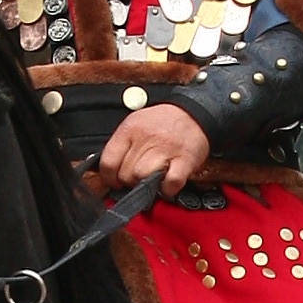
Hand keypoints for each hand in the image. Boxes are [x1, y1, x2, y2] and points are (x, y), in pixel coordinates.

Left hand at [94, 102, 210, 193]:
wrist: (194, 113)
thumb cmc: (163, 122)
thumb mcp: (136, 124)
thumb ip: (123, 146)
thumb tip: (109, 172)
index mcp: (130, 129)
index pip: (108, 161)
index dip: (109, 178)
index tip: (115, 182)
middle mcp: (147, 138)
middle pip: (125, 173)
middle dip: (130, 181)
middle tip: (138, 177)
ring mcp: (166, 149)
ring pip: (143, 177)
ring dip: (147, 184)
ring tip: (152, 179)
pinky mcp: (185, 160)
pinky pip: (170, 182)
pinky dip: (168, 189)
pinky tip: (167, 184)